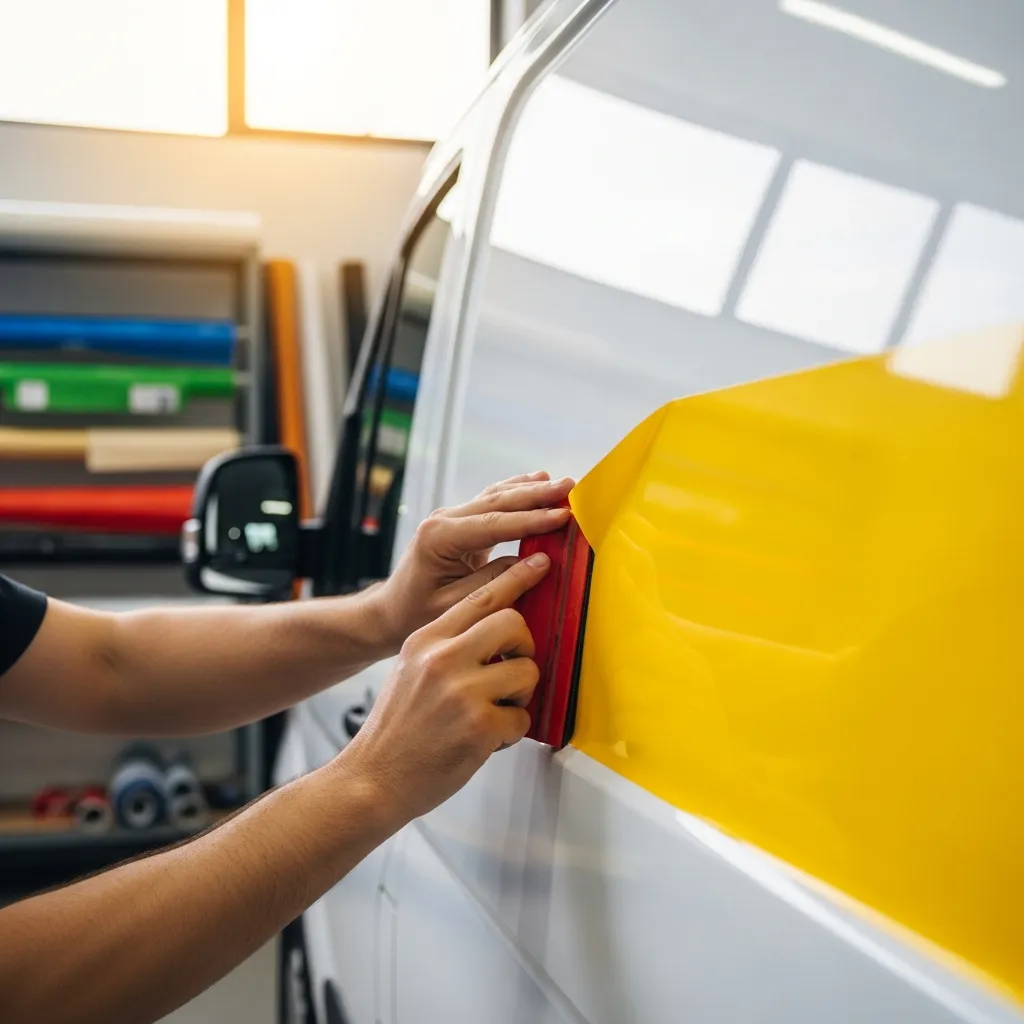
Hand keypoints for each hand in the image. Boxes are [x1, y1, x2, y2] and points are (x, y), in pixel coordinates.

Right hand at [341, 552, 549, 822]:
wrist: (373, 780)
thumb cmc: (396, 731)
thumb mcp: (411, 670)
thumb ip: (448, 646)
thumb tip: (497, 632)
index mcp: (425, 641)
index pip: (480, 598)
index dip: (515, 580)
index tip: (539, 566)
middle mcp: (442, 659)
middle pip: (513, 623)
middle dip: (524, 647)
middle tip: (514, 669)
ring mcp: (462, 692)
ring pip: (527, 671)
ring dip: (520, 695)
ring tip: (496, 712)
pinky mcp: (479, 727)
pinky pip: (523, 717)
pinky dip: (512, 732)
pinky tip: (488, 740)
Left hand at [371, 471, 572, 651]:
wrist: (391, 612)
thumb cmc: (418, 614)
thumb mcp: (456, 605)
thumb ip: (496, 582)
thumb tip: (538, 561)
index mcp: (439, 538)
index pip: (494, 524)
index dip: (532, 519)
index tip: (563, 516)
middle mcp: (443, 520)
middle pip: (497, 502)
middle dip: (537, 495)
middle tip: (571, 488)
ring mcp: (450, 518)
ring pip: (496, 496)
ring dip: (531, 489)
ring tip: (563, 485)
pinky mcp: (459, 523)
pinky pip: (492, 502)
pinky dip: (516, 491)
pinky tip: (537, 481)